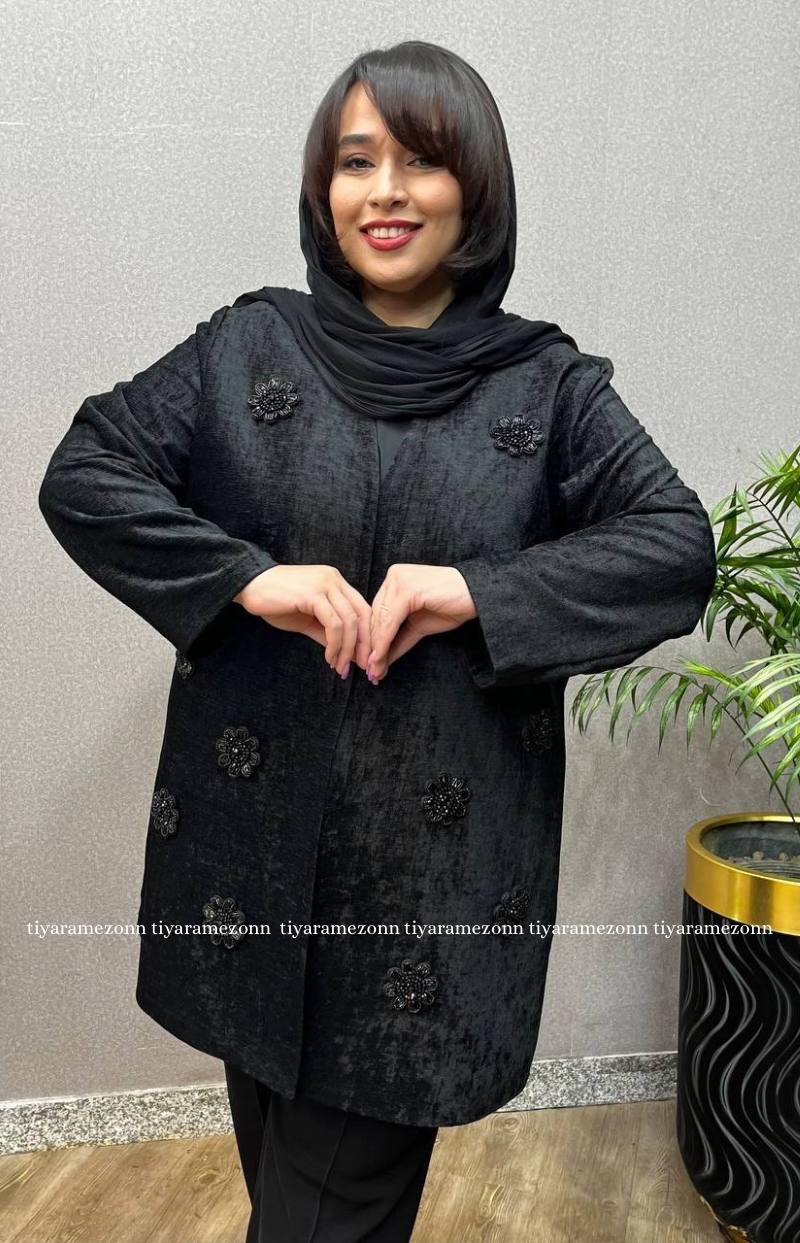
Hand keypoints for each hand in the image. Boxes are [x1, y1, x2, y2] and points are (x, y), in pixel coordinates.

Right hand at [234, 564, 371, 675]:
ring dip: (347, 650)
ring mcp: (324, 585)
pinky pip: (333, 624)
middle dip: (363, 646)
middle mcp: (334, 580)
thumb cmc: (276, 602)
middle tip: (361, 669)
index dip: (367, 636)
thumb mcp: (308, 620)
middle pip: (362, 615)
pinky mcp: (312, 594)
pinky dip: (335, 644)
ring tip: (340, 667)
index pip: (363, 609)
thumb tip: (347, 654)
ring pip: (349, 622)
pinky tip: (329, 657)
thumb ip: (328, 633)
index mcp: (336, 582)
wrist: (248, 586)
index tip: (365, 660)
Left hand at [367, 564, 476, 681]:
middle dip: (371, 648)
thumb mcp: (419, 625)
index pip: (376, 614)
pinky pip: (390, 622)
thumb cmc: (453, 607)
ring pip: (380, 622)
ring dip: (375, 650)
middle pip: (375, 619)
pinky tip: (379, 660)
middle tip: (369, 672)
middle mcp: (393, 577)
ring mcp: (399, 581)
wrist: (478, 596)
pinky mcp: (407, 590)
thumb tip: (380, 659)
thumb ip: (399, 639)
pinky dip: (383, 644)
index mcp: (394, 581)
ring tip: (374, 671)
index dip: (372, 640)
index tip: (369, 663)